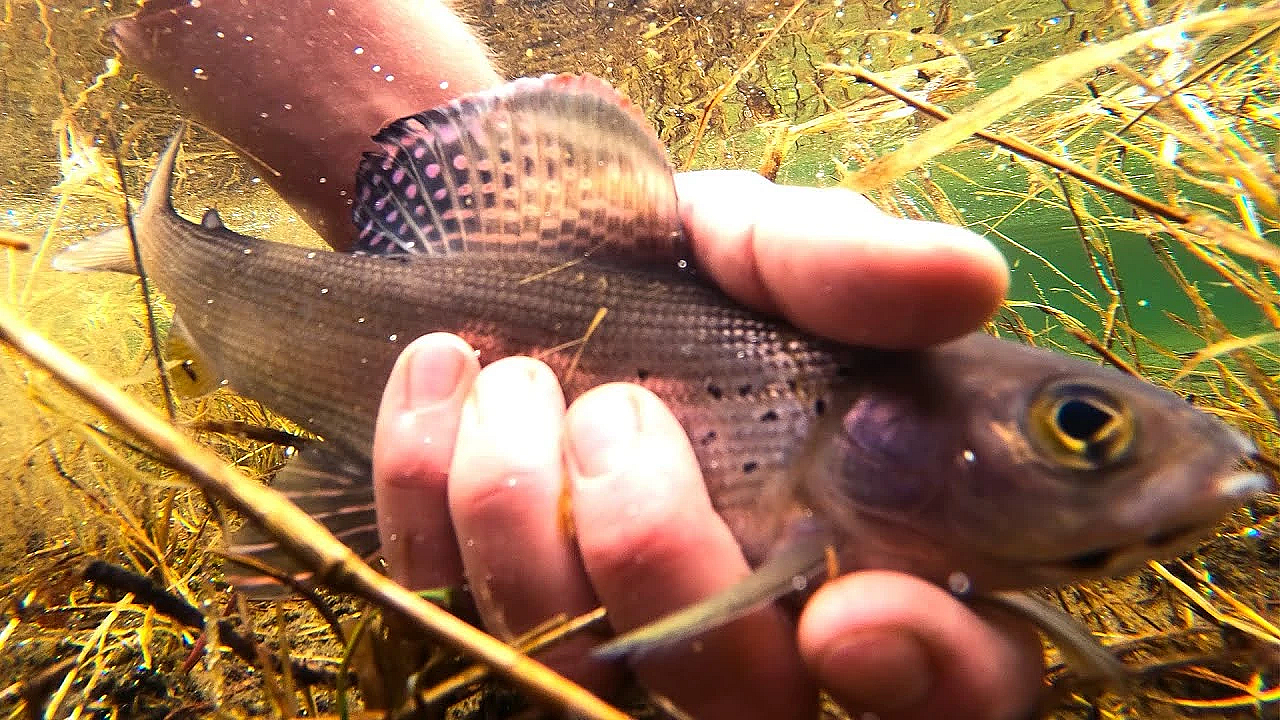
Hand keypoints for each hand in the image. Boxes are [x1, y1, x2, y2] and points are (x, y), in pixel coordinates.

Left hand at [372, 171, 1042, 718]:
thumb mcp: (766, 248)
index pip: (953, 682)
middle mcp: (751, 632)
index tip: (846, 614)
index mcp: (868, 551)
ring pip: (575, 678)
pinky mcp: (489, 620)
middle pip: (739, 705)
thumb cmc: (681, 272)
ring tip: (512, 379)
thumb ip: (852, 269)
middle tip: (613, 413)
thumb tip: (967, 280)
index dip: (921, 675)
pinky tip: (437, 381)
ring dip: (524, 523)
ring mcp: (613, 647)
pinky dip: (427, 498)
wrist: (531, 258)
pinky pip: (448, 615)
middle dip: (661, 561)